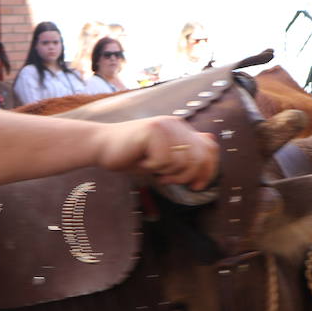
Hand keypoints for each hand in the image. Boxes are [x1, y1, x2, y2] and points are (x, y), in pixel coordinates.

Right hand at [95, 117, 217, 190]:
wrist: (101, 145)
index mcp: (181, 129)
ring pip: (182, 162)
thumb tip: (208, 158)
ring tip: (149, 167)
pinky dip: (151, 168)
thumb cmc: (130, 155)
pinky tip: (140, 160)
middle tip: (166, 179)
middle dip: (185, 176)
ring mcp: (165, 125)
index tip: (197, 186)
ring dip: (165, 173)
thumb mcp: (161, 160)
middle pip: (199, 158)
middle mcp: (176, 124)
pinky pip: (164, 161)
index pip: (210, 148)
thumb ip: (183, 157)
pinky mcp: (153, 130)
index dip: (209, 169)